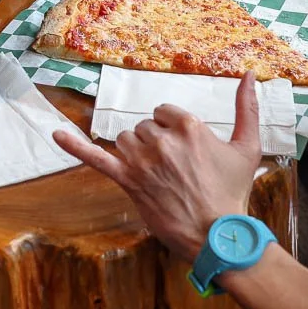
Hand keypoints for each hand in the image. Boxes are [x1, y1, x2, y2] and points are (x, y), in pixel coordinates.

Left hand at [52, 73, 260, 259]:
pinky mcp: (127, 181)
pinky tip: (55, 134)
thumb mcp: (248, 146)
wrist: (218, 234)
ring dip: (134, 153)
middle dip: (154, 144)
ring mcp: (141, 161)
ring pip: (124, 140)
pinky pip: (95, 158)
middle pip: (143, 128)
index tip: (183, 151)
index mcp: (188, 125)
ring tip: (155, 175)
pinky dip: (74, 146)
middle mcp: (161, 139)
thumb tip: (252, 74)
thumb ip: (247, 108)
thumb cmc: (233, 192)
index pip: (163, 113)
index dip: (170, 131)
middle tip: (174, 170)